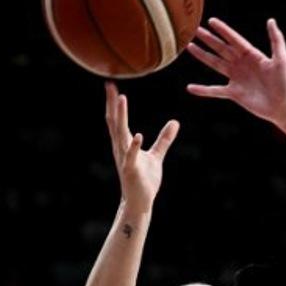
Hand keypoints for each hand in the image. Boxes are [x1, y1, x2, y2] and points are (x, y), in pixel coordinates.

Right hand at [104, 83, 178, 213]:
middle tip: (110, 85)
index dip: (115, 103)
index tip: (112, 85)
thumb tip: (175, 122)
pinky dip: (134, 146)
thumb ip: (165, 139)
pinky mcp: (132, 170)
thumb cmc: (145, 179)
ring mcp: (125, 158)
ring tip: (121, 99)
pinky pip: (131, 156)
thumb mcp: (157, 156)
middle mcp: (121, 148)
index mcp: (125, 143)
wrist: (140, 201)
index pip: (117, 119)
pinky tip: (138, 135)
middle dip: (113, 103)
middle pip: (115, 121)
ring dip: (121, 116)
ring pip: (121, 134)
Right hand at [187, 17, 285, 126]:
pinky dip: (203, 90)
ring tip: (190, 47)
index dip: (223, 30)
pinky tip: (190, 88)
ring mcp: (237, 78)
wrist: (284, 107)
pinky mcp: (235, 93)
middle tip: (195, 30)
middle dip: (209, 39)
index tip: (211, 21)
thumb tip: (271, 21)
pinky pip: (215, 91)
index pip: (235, 39)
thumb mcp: (281, 59)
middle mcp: (242, 64)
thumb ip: (276, 40)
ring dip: (203, 56)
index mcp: (253, 55)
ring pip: (216, 64)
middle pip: (222, 49)